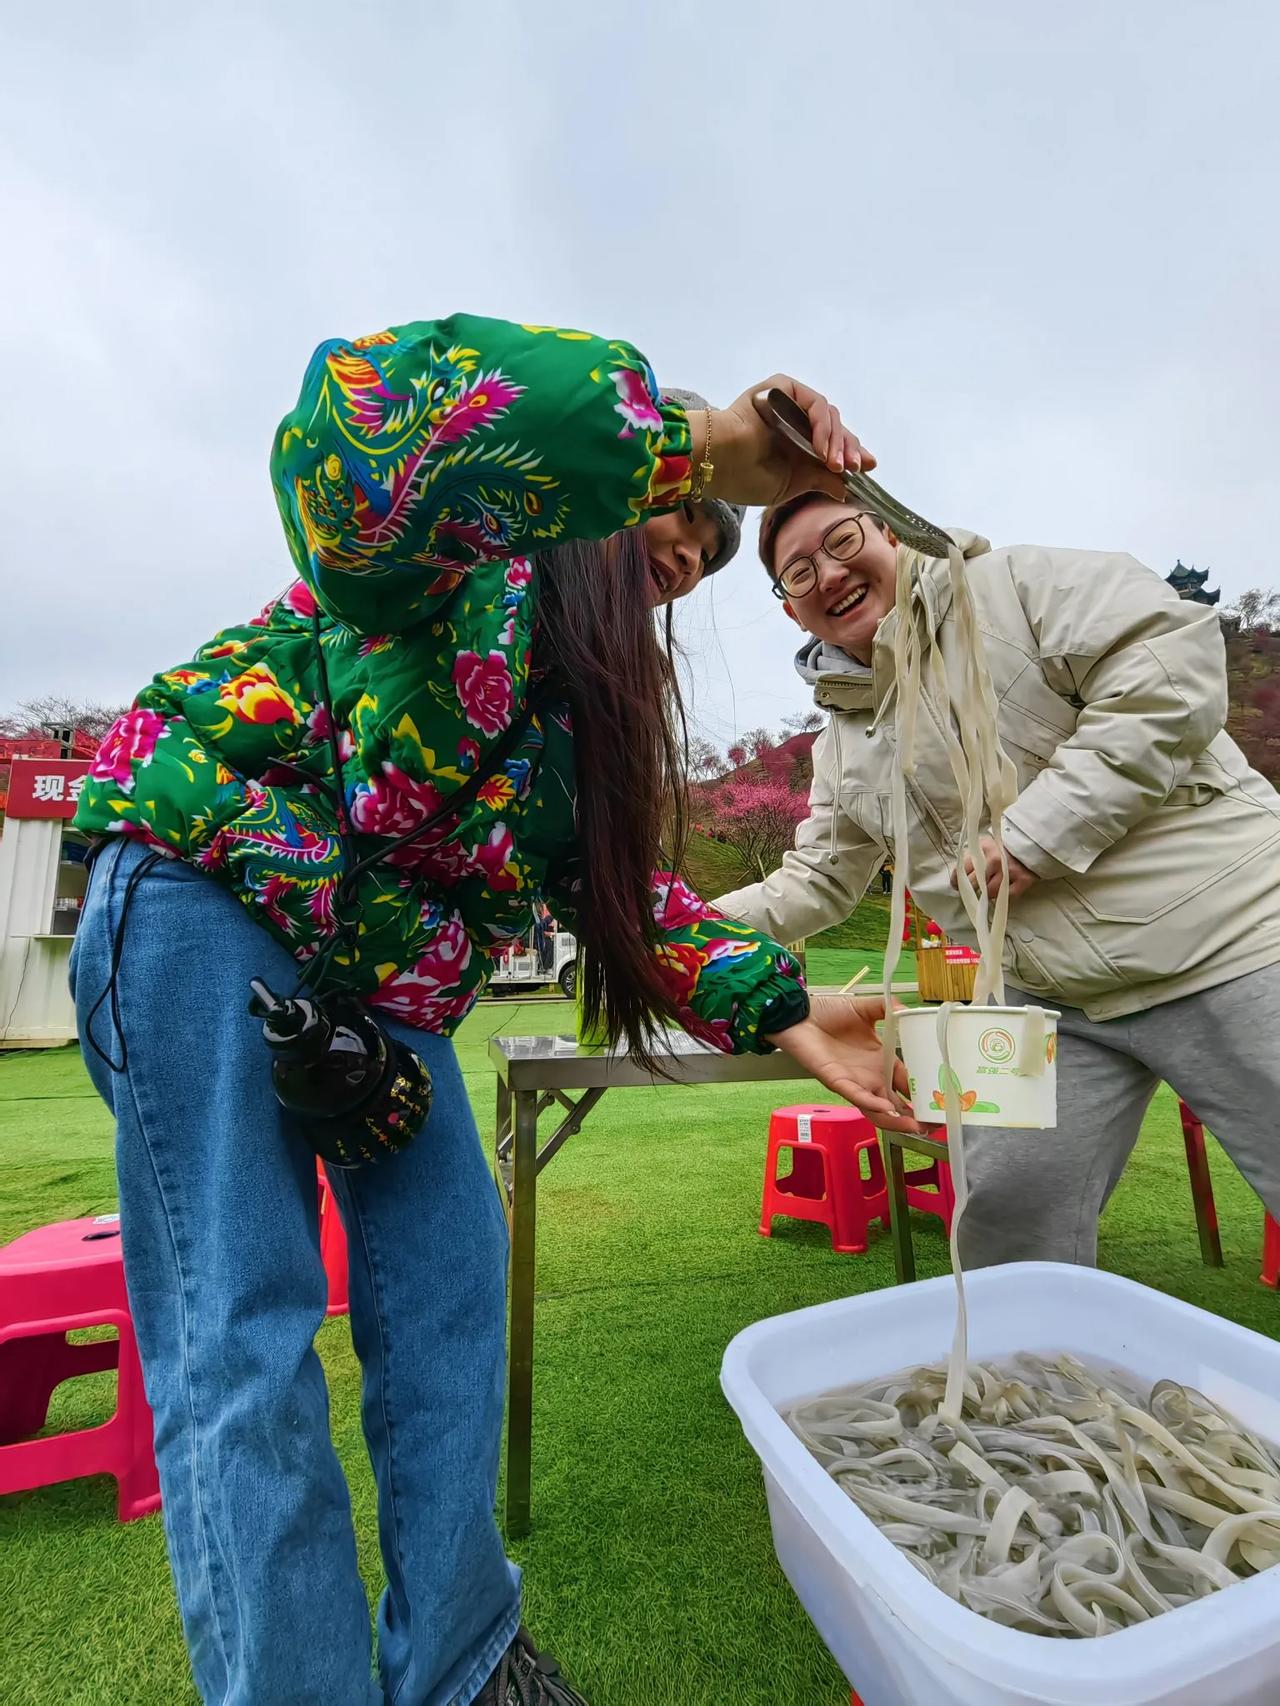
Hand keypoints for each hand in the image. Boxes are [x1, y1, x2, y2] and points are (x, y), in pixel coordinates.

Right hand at [710, 374, 874, 507]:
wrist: (717, 463)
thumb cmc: (744, 477)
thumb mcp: (792, 485)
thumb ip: (820, 481)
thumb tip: (846, 487)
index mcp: (795, 442)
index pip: (832, 444)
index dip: (851, 453)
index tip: (868, 467)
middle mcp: (793, 419)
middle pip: (835, 428)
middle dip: (848, 449)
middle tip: (855, 468)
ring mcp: (788, 403)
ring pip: (828, 416)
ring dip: (836, 441)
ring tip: (836, 464)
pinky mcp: (781, 389)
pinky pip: (814, 403)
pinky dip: (823, 426)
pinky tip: (822, 448)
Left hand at [766, 995, 923, 1133]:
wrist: (799, 1013)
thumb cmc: (828, 1012)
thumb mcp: (865, 1009)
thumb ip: (887, 1009)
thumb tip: (908, 1009)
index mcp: (881, 1060)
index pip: (908, 1081)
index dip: (925, 1091)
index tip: (946, 1099)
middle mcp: (871, 1076)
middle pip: (897, 1103)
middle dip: (916, 1115)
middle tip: (937, 1124)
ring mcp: (855, 1082)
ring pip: (879, 1109)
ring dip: (897, 1119)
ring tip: (918, 1126)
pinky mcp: (837, 1082)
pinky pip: (857, 1097)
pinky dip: (872, 1103)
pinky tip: (888, 1108)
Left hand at [951, 834, 1037, 901]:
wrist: (1031, 844)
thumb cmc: (1003, 846)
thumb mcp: (984, 845)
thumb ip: (972, 857)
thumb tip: (958, 875)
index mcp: (983, 849)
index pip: (963, 869)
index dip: (957, 880)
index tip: (956, 885)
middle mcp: (995, 860)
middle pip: (974, 883)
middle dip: (970, 888)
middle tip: (970, 890)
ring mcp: (1009, 871)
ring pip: (989, 893)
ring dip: (987, 893)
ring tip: (988, 888)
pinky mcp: (1022, 880)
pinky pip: (1006, 896)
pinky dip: (1002, 896)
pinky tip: (1000, 891)